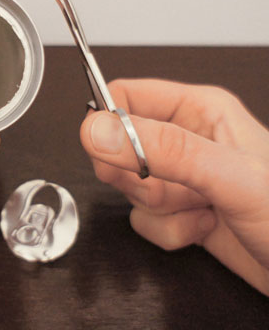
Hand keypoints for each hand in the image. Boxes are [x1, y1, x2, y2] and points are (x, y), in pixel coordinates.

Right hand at [80, 78, 268, 295]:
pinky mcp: (178, 210)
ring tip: (202, 208)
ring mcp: (180, 177)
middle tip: (174, 185)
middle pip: (119, 146)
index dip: (108, 122)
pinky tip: (204, 227)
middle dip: (138, 176)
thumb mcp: (231, 175)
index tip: (111, 151)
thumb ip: (164, 150)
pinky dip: (169, 232)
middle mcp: (184, 140)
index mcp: (198, 110)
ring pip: (129, 187)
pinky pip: (143, 219)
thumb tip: (99, 131)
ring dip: (160, 208)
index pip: (125, 96)